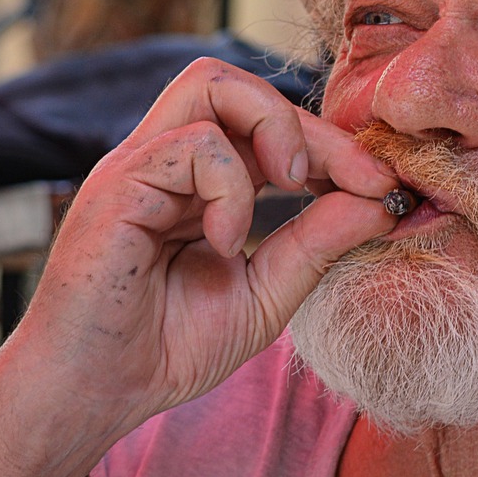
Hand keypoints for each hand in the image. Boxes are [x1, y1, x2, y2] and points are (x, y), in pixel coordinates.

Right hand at [0, 58, 397, 476]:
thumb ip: (319, 243)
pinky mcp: (115, 188)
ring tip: (293, 190)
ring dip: (274, 129)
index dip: (331, 142)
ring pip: (211, 83)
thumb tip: (383, 201)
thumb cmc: (167, 346)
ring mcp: (137, 166)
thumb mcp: (267, 292)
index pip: (266, 120)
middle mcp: (164, 158)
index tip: (382, 184)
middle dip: (310, 122)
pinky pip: (191, 145)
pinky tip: (228, 242)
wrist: (94, 397)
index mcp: (197, 178)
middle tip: (358, 177)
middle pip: (236, 79)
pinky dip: (231, 188)